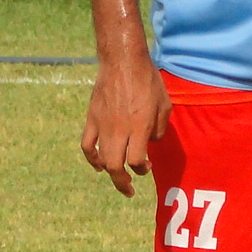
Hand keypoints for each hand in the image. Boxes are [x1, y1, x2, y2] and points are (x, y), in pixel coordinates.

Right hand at [80, 53, 169, 196]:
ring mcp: (103, 125)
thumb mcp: (164, 105)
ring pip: (101, 158)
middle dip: (123, 183)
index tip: (147, 167)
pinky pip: (87, 144)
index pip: (136, 161)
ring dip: (109, 172)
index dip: (142, 169)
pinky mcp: (92, 118)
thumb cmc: (148, 81)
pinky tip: (98, 164)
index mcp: (139, 127)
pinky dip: (91, 158)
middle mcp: (119, 129)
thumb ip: (159, 128)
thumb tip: (149, 143)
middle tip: (129, 190)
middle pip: (116, 166)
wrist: (123, 61)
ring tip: (117, 178)